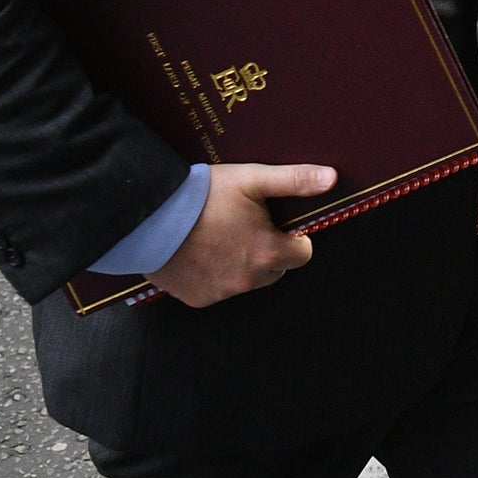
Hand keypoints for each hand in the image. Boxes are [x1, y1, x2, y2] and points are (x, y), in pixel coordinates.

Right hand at [146, 163, 335, 307]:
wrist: (146, 216)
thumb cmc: (202, 196)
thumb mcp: (252, 178)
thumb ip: (295, 180)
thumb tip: (331, 179)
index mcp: (267, 254)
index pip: (303, 254)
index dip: (293, 237)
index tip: (277, 223)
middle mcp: (247, 280)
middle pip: (275, 269)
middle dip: (267, 250)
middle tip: (244, 225)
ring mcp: (221, 292)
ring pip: (247, 280)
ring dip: (241, 263)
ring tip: (218, 234)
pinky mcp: (197, 298)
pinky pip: (218, 288)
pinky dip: (214, 274)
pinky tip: (200, 251)